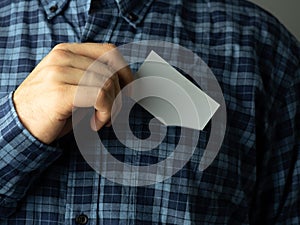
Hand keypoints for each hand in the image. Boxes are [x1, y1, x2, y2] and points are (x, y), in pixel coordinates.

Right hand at [13, 43, 132, 143]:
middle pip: (110, 71)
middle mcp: (63, 57)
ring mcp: (59, 72)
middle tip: (112, 113)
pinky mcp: (60, 91)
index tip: (131, 90)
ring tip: (100, 120)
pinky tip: (95, 124)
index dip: (125, 71)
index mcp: (67, 51)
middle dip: (119, 96)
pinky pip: (100, 96)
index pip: (108, 51)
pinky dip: (105, 113)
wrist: (20, 124)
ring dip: (111, 108)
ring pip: (107, 83)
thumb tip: (126, 82)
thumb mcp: (73, 85)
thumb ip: (93, 77)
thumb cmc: (51, 107)